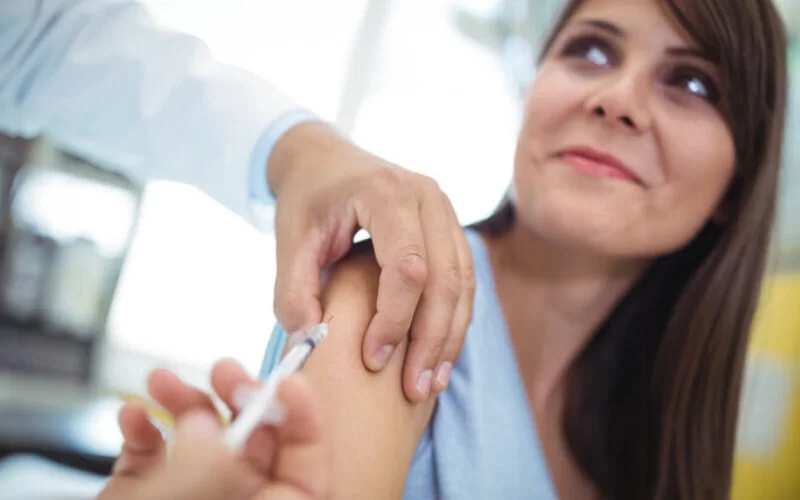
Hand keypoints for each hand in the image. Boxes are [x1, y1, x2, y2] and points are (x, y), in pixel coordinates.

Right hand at [98, 369, 327, 499]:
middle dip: (240, 399)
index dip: (304, 423)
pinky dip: (140, 431)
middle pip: (255, 444)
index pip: (305, 470)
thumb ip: (206, 476)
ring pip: (203, 440)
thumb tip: (212, 425)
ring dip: (184, 404)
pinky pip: (153, 454)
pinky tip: (131, 418)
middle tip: (226, 370)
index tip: (289, 384)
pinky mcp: (147, 495)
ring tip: (161, 382)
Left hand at [268, 122, 476, 402]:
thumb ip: (294, 289)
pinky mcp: (450, 229)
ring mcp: (446, 211)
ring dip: (449, 337)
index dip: (394, 319)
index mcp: (387, 193)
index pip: (407, 266)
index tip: (372, 359)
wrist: (325, 161)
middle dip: (431, 339)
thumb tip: (311, 340)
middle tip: (414, 388)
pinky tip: (438, 356)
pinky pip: (464, 280)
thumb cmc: (307, 199)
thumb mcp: (289, 238)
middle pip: (445, 279)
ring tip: (429, 382)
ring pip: (463, 284)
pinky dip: (454, 320)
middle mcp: (428, 198)